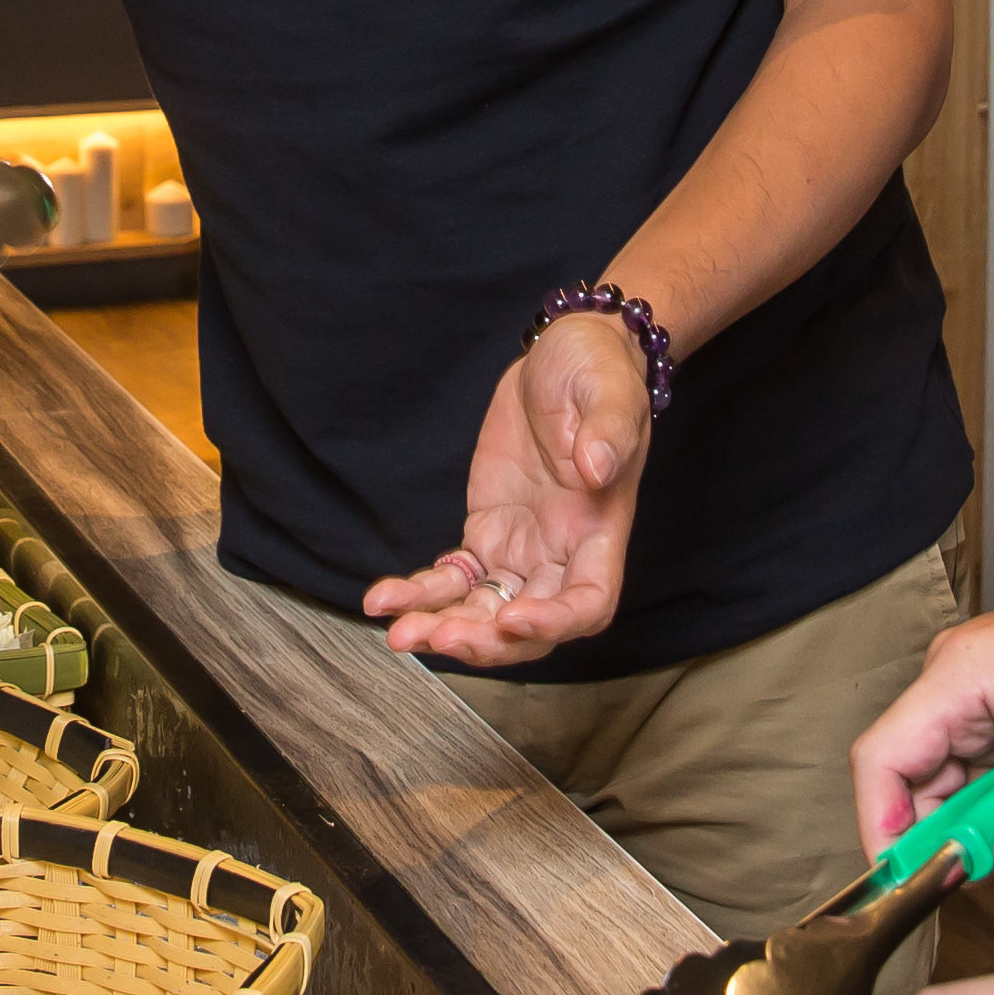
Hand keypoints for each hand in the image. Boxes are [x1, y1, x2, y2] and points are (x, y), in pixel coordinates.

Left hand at [364, 311, 652, 665]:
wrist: (565, 354)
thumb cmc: (598, 370)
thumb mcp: (609, 389)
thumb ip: (609, 429)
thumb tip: (597, 467)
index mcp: (600, 530)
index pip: (589, 602)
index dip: (555, 622)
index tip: (512, 618)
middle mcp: (561, 552)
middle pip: (529, 626)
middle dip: (484, 641)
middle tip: (438, 637)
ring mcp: (521, 547)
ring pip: (484, 610)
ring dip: (443, 628)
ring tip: (398, 632)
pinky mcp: (487, 532)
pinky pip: (454, 578)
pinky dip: (421, 593)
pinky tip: (384, 599)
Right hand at [848, 536, 993, 892]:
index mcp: (963, 672)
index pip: (881, 760)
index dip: (883, 829)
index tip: (913, 885)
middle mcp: (960, 678)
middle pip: (910, 776)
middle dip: (942, 834)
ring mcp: (985, 692)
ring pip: (950, 778)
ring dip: (980, 819)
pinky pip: (983, 769)